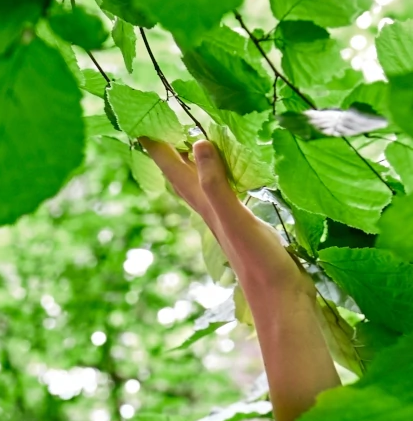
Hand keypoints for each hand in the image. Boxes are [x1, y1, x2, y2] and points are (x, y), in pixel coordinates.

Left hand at [139, 137, 311, 303]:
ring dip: (193, 164)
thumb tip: (197, 144)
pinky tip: (228, 175)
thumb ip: (216, 184)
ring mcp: (228, 219)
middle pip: (182, 177)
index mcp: (205, 206)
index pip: (174, 170)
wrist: (280, 298)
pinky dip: (221, 177)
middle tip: (162, 123)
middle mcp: (211, 212)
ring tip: (189, 141)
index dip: (157, 147)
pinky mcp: (245, 225)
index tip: (140, 123)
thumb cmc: (259, 260)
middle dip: (170, 151)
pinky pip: (225, 193)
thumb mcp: (236, 218)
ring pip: (202, 186)